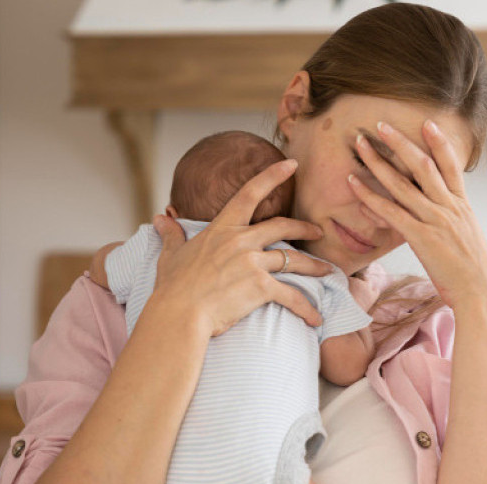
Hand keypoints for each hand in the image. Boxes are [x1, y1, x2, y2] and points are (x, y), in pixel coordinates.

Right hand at [147, 159, 330, 336]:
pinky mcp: (261, 286)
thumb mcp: (171, 255)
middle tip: (319, 231)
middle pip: (283, 227)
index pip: (249, 193)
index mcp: (222, 229)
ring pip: (294, 260)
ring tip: (327, 271)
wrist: (179, 314)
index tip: (292, 164)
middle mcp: (241, 241)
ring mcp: (252, 262)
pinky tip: (316, 317)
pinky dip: (306, 308)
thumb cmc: (173, 288)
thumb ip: (171, 235)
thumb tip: (159, 219)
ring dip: (315, 266)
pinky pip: (292, 296)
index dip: (272, 175)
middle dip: (305, 228)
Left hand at [347, 120, 486, 311]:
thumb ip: (452, 221)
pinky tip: (354, 183)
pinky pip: (391, 211)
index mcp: (462, 206)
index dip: (439, 142)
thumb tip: (439, 215)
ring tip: (361, 143)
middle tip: (380, 124)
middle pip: (422, 166)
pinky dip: (370, 195)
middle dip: (400, 142)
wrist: (482, 292)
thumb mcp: (467, 238)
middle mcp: (449, 208)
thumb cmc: (474, 271)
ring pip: (403, 184)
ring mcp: (435, 221)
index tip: (426, 123)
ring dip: (378, 161)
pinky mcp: (422, 238)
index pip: (451, 166)